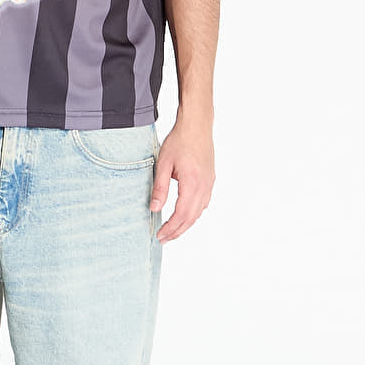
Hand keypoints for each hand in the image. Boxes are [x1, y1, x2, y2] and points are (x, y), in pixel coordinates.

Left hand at [150, 118, 213, 241]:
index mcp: (192, 183)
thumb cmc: (179, 141)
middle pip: (191, 217)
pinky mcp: (210, 179)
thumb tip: (153, 208)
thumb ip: (159, 188)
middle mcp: (204, 186)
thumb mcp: (163, 164)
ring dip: (186, 224)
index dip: (170, 228)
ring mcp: (209, 183)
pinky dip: (194, 213)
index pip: (181, 214)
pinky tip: (185, 215)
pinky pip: (203, 203)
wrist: (197, 125)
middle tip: (163, 239)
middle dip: (177, 231)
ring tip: (172, 231)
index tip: (159, 235)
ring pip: (199, 212)